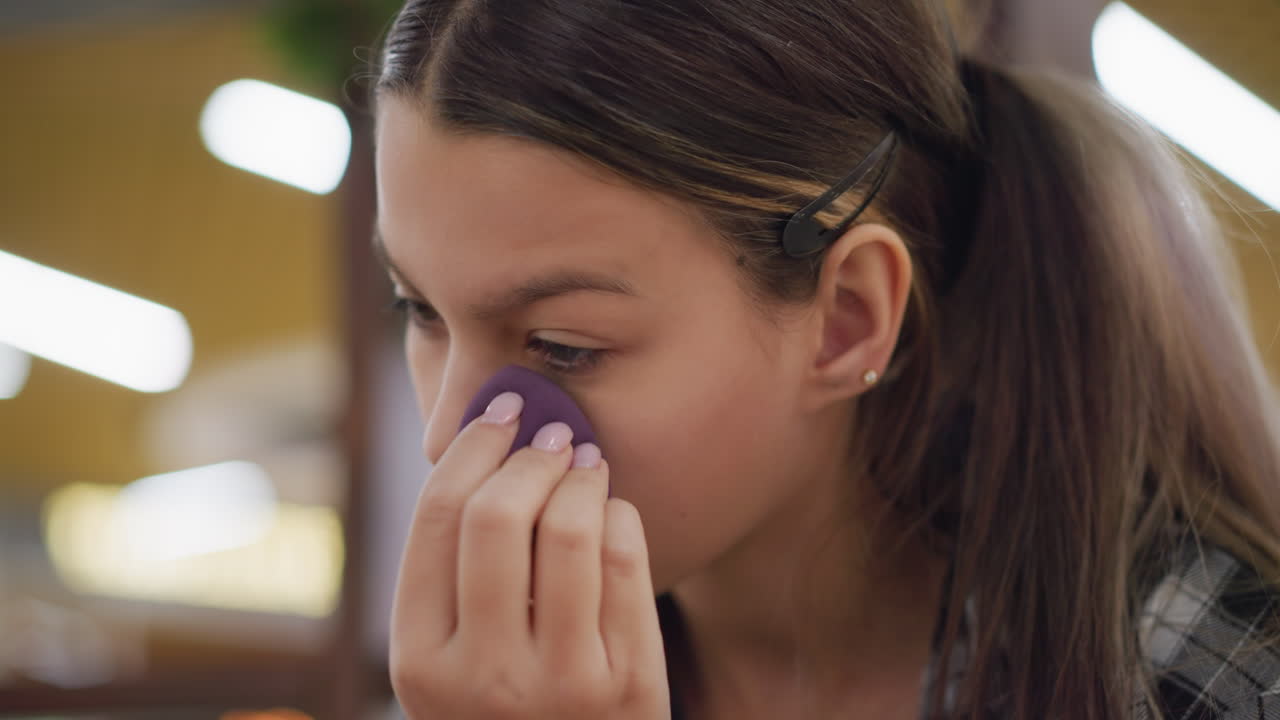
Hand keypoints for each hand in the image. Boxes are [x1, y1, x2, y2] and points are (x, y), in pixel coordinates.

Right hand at [390, 392, 671, 719]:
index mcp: (420, 662)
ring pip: (570, 530)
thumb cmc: (507, 700)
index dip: (473, 448)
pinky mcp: (629, 686)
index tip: (501, 413)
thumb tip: (490, 435)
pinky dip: (620, 516)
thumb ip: (456, 570)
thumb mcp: (452, 658)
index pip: (439, 518)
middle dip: (530, 456)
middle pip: (498, 515)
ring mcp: (561, 685)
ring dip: (581, 477)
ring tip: (586, 464)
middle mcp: (483, 678)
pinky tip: (613, 513)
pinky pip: (624, 562)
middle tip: (552, 437)